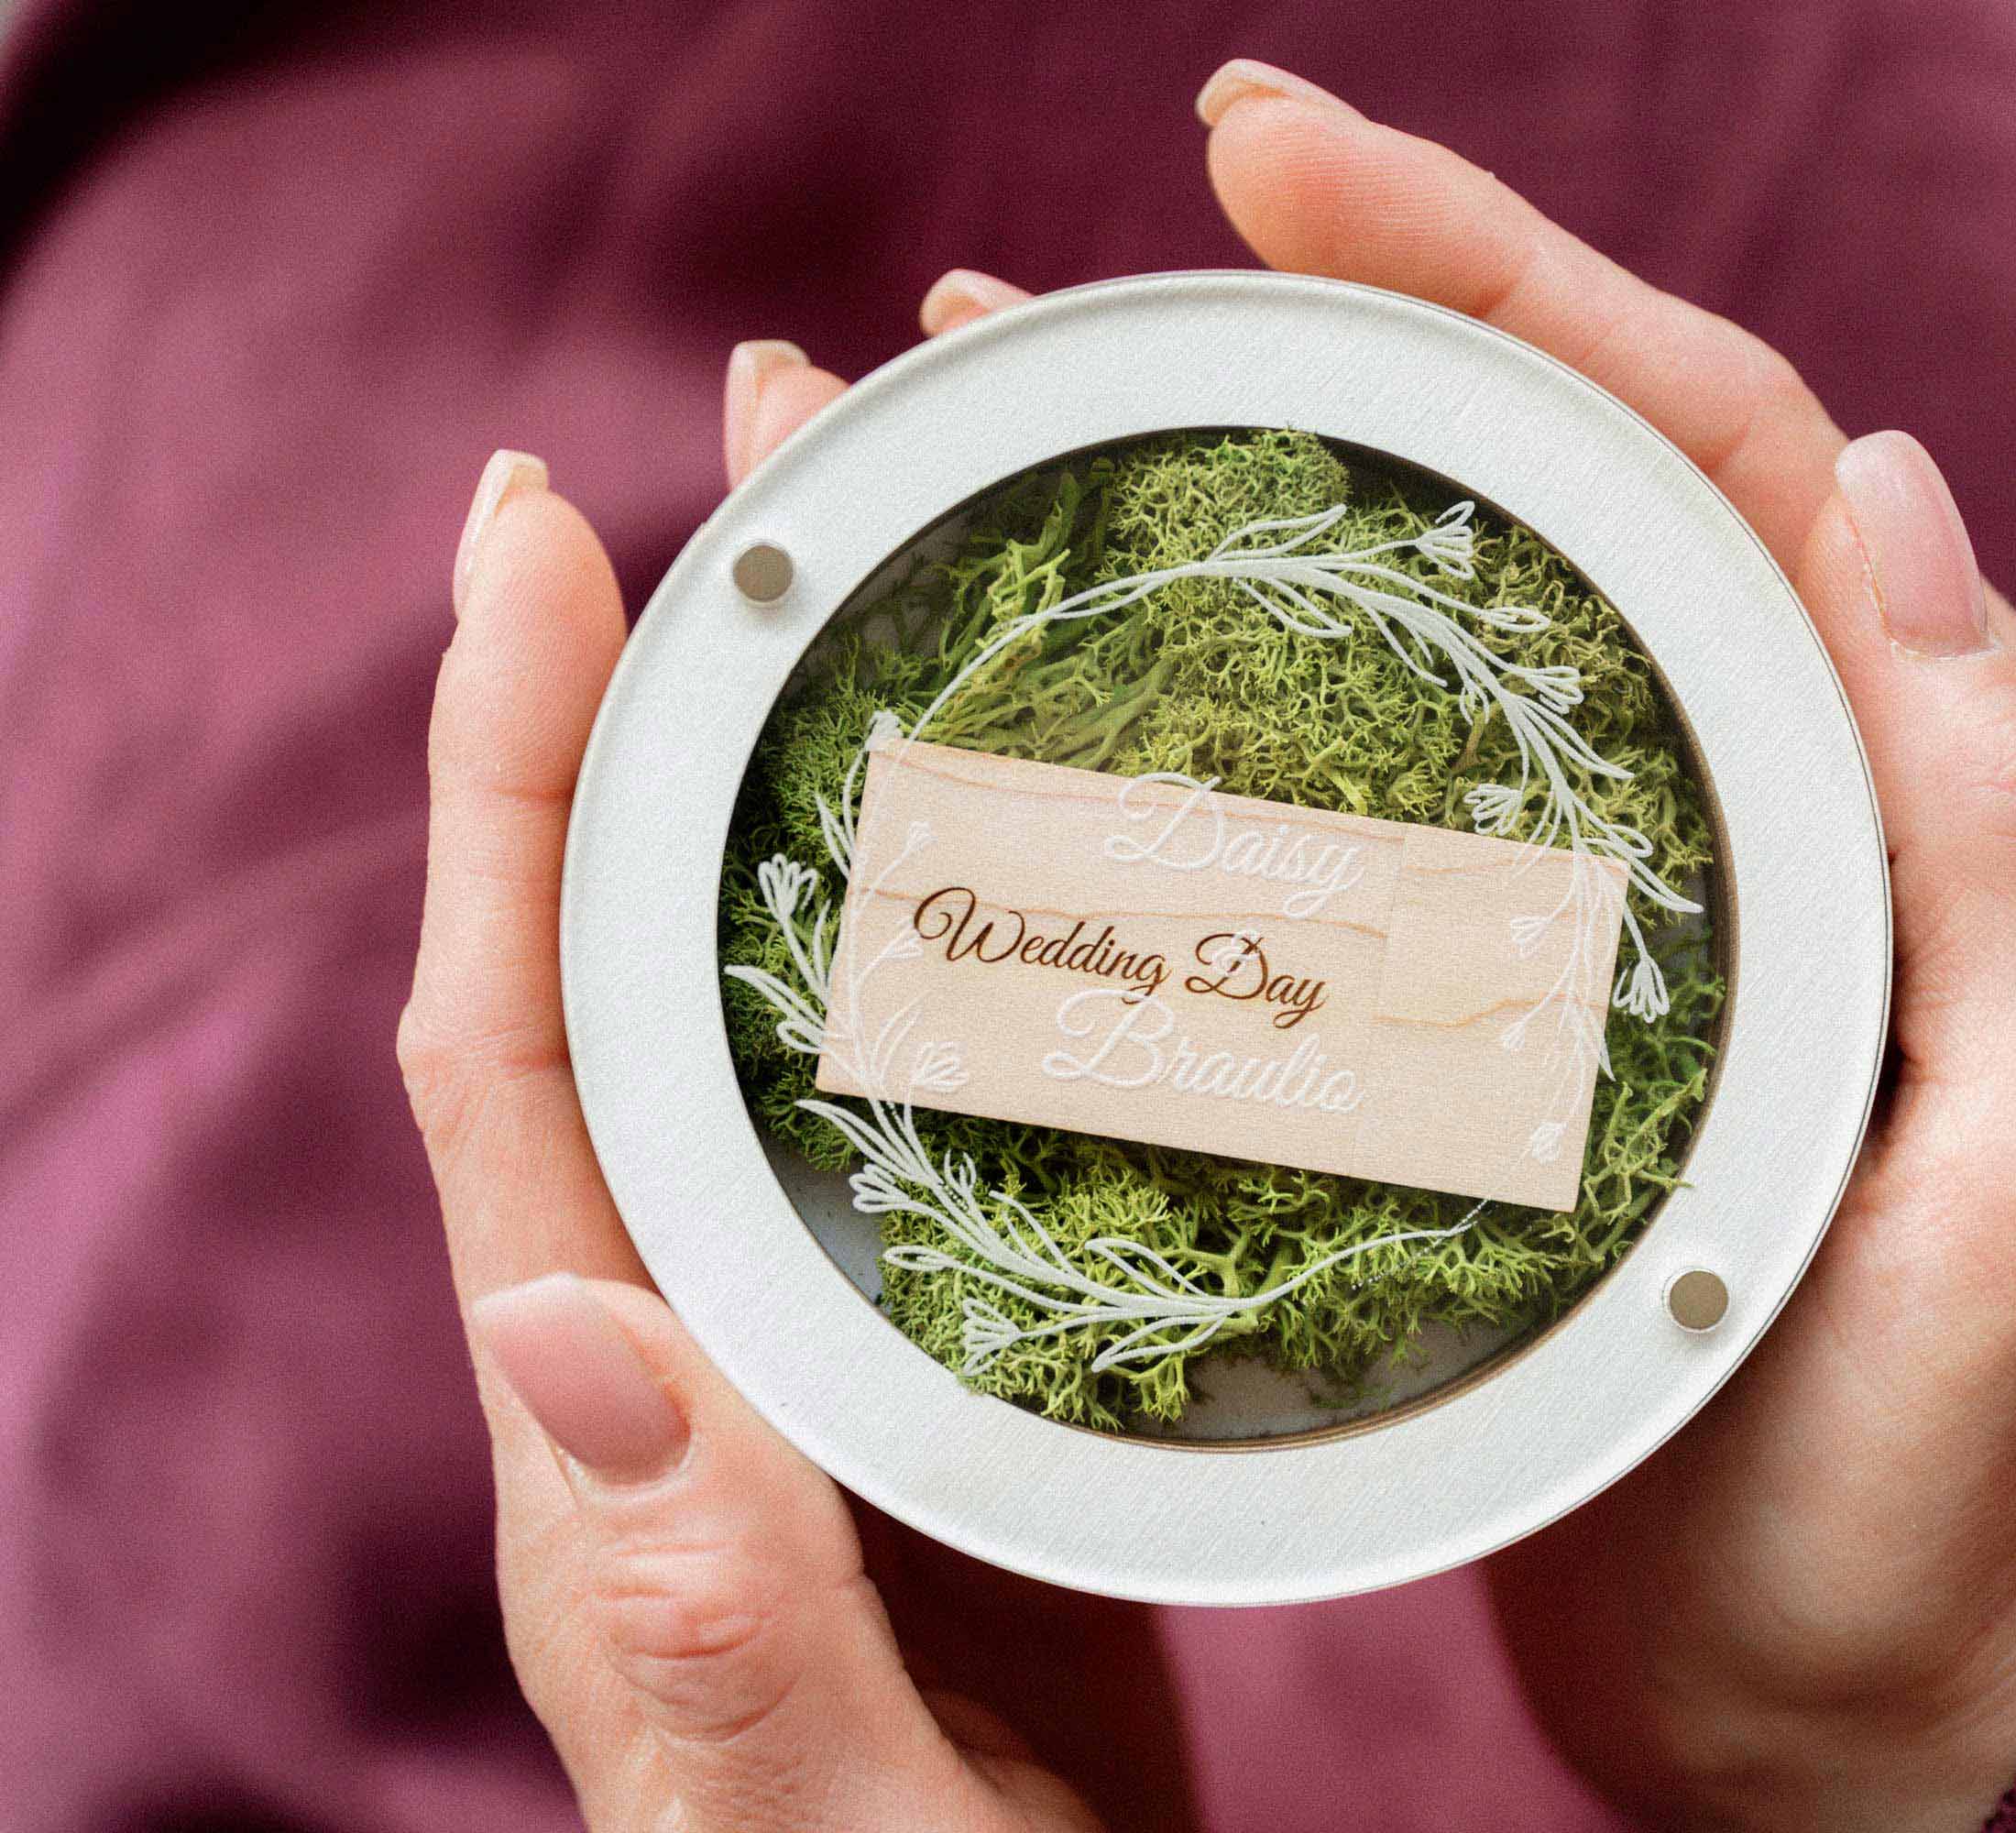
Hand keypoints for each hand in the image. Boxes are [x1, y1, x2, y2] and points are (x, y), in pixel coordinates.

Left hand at [400, 368, 1192, 1827]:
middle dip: (645, 689)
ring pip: (773, 998)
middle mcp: (684, 1334)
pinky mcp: (941, 1351)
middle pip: (625, 955)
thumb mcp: (817, 1813)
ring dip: (793, 771)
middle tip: (744, 451)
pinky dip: (948, 930)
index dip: (510, 779)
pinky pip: (910, 1094)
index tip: (536, 535)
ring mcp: (811, 1328)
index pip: (513, 1040)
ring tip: (877, 568)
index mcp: (613, 1418)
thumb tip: (558, 1314)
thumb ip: (705, 1608)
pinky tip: (1035, 838)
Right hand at [921, 60, 2015, 1832]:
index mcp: (1917, 777)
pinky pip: (1356, 784)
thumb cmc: (1944, 1485)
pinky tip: (1045, 665)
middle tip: (1027, 292)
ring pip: (1419, 610)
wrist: (1832, 1694)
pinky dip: (1202, 696)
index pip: (1707, 432)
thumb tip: (1885, 499)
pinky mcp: (1499, 998)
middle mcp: (1770, 787)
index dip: (1495, 271)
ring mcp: (1618, 887)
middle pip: (1532, 478)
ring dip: (1209, 488)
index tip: (1271, 169)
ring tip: (975, 417)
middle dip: (1300, 333)